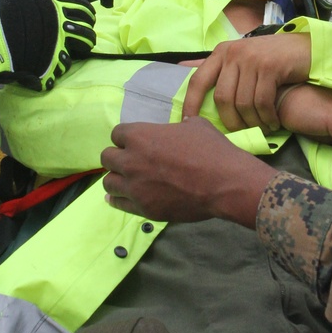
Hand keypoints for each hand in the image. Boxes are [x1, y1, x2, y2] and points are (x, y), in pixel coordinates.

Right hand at [0, 0, 94, 88]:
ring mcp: (57, 47)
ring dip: (71, 57)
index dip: (88, 16)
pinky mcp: (49, 65)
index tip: (88, 19)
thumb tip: (54, 10)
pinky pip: (59, 70)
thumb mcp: (29, 3)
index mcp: (57, 8)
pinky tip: (50, 72)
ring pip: (74, 55)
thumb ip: (45, 9)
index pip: (84, 9)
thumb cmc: (4, 14)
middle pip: (87, 34)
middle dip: (88, 39)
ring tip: (64, 59)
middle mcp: (62, 27)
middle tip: (84, 42)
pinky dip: (54, 72)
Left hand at [101, 117, 277, 226]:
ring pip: (108, 182)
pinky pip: (118, 204)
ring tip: (127, 180)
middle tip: (129, 161)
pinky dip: (118, 199)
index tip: (134, 143)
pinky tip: (119, 197)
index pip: (116, 134)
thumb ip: (181, 125)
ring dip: (117, 179)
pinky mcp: (143, 208)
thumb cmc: (212, 151)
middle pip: (106, 158)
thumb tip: (183, 124)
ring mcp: (135, 187)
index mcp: (140, 136)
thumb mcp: (196, 127)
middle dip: (117, 157)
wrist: (225, 184)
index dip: (126, 138)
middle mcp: (131, 161)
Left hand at [181, 32, 311, 130]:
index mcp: (221, 52)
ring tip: (262, 128)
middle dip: (230, 121)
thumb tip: (181, 67)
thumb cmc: (273, 58)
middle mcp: (234, 53)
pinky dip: (267, 118)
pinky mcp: (270, 67)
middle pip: (222, 98)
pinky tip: (273, 123)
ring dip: (253, 122)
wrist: (307, 48)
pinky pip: (262, 102)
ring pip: (242, 103)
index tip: (187, 124)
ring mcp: (252, 59)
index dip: (190, 104)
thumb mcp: (242, 57)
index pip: (198, 80)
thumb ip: (217, 66)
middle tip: (242, 132)